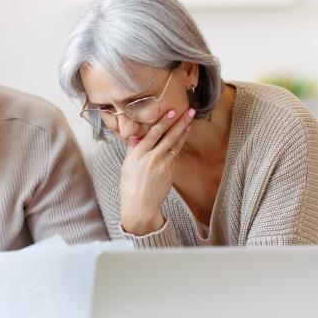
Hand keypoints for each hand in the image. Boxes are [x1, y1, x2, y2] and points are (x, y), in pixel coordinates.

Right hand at [119, 107, 194, 234]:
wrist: (140, 206)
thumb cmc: (130, 185)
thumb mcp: (127, 165)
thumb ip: (133, 149)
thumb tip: (137, 136)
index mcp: (138, 155)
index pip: (152, 134)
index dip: (163, 122)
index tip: (171, 111)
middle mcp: (151, 158)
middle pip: (168, 137)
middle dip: (179, 123)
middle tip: (188, 111)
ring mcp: (163, 166)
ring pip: (175, 145)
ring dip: (183, 132)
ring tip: (190, 121)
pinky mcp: (170, 172)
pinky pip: (174, 155)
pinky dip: (179, 145)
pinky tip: (183, 136)